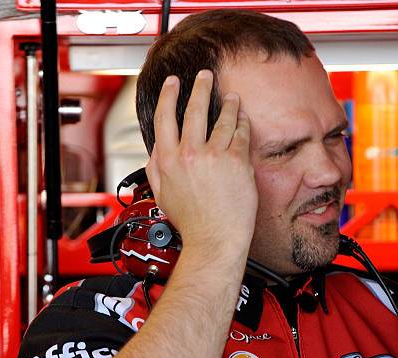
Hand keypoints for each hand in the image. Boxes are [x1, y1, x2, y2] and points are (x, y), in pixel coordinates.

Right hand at [146, 70, 257, 251]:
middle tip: (204, 76)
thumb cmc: (192, 224)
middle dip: (200, 87)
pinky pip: (240, 133)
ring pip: (222, 118)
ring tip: (231, 97)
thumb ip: (155, 171)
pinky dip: (242, 122)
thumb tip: (154, 152)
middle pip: (194, 110)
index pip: (164, 118)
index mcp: (168, 162)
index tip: (172, 84)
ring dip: (227, 103)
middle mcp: (190, 154)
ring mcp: (215, 156)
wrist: (215, 240)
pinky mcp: (237, 161)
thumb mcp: (162, 197)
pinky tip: (243, 118)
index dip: (168, 96)